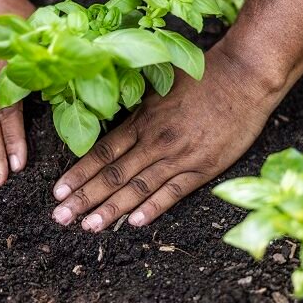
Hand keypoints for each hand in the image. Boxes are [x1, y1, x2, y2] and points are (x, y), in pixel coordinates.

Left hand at [50, 43, 288, 230]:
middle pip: (112, 175)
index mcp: (142, 120)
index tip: (58, 192)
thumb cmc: (202, 76)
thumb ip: (137, 106)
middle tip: (61, 217)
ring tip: (89, 227)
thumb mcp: (160, 85)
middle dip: (84, 198)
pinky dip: (153, 208)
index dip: (78, 174)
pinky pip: (173, 193)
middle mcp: (155, 141)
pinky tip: (135, 223)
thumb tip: (111, 113)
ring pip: (138, 188)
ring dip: (111, 209)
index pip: (101, 153)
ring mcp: (179, 157)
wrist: (244, 77)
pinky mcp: (203, 168)